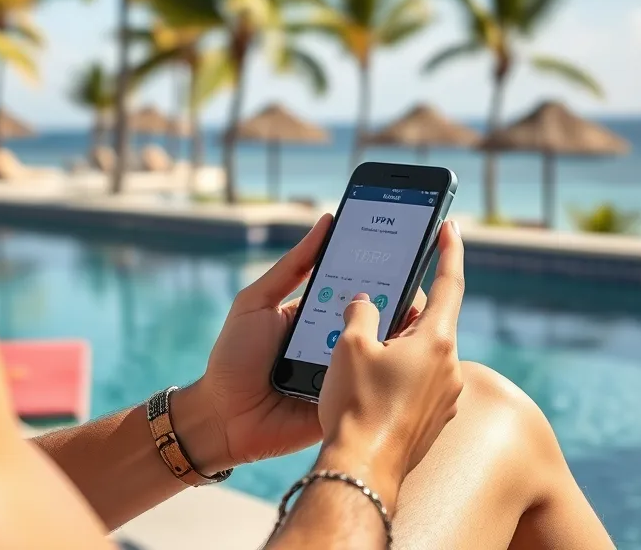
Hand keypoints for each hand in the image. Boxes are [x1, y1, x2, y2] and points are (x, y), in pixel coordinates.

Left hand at [174, 215, 433, 474]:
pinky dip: (388, 375)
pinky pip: (375, 387)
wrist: (222, 417)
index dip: (382, 271)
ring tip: (418, 322)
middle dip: (398, 302)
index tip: (405, 251)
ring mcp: (346, 374)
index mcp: (319, 314)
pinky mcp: (349, 403)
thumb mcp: (256, 302)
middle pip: (378, 317)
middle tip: (415, 289)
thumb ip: (292, 267)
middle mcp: (338, 341)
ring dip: (399, 337)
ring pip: (383, 351)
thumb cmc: (233, 357)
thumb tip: (327, 223)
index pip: (359, 287)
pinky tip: (405, 362)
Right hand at [314, 221, 465, 509]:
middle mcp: (450, 367)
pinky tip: (369, 382)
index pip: (448, 283)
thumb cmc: (356, 406)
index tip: (449, 226)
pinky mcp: (433, 421)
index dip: (448, 250)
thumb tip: (365, 302)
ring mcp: (445, 397)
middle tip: (377, 299)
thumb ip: (361, 311)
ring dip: (398, 343)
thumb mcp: (351, 345)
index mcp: (436, 340)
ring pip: (423, 354)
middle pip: (430, 322)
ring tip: (363, 345)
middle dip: (404, 308)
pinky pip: (418, 383)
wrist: (363, 471)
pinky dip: (398, 373)